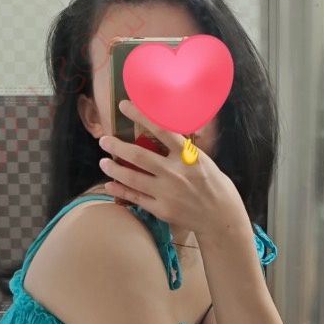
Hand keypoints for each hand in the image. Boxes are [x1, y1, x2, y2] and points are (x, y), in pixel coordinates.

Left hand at [98, 98, 246, 239]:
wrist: (221, 217)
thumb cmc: (214, 185)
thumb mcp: (204, 160)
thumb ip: (184, 149)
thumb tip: (167, 131)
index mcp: (188, 156)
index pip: (161, 130)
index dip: (141, 116)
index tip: (124, 106)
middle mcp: (175, 173)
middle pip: (139, 157)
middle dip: (117, 147)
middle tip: (103, 140)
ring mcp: (166, 193)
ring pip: (133, 179)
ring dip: (115, 169)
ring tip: (103, 162)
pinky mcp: (162, 210)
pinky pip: (136, 198)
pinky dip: (120, 191)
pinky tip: (110, 185)